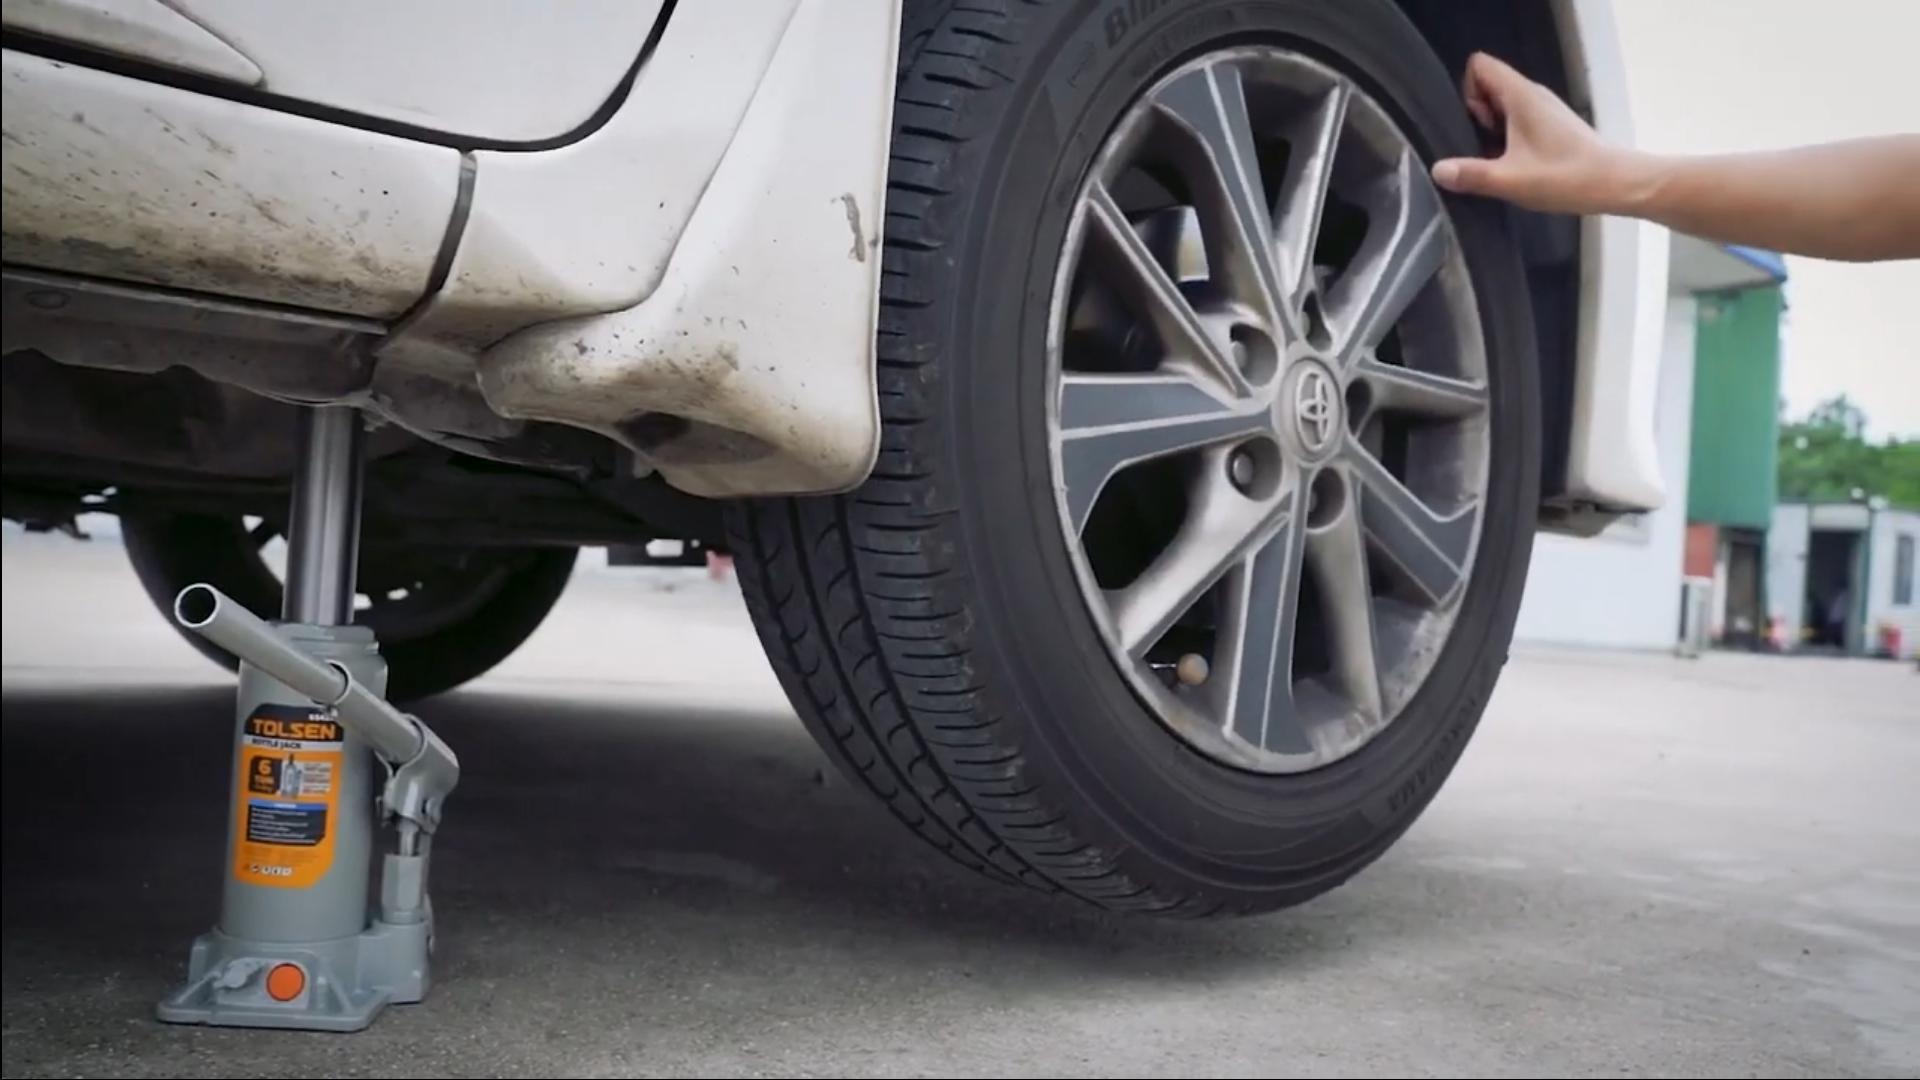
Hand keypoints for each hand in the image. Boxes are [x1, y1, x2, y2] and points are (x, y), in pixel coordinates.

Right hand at [1431, 52, 1648, 215]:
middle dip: (1476, 112)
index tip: (1476, 124)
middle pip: (1489, 84)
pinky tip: (1514, 162)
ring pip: (1503, 102)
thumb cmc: (1564, 177)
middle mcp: (1532, 94)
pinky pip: (1517, 116)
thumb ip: (1471, 174)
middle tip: (1484, 146)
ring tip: (1498, 158)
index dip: (1467, 91)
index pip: (1480, 65)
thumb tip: (1437, 170)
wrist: (1614, 183)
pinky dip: (1508, 134)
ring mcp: (1544, 108)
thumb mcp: (1510, 180)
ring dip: (1491, 126)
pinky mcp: (1552, 123)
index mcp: (1521, 95)